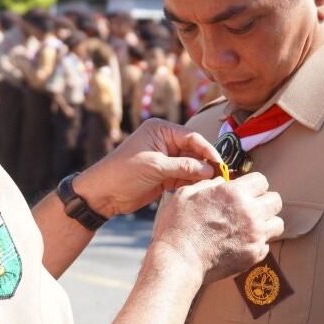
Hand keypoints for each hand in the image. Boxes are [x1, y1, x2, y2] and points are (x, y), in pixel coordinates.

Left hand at [72, 119, 220, 216]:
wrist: (103, 193)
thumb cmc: (124, 172)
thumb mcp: (155, 166)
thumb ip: (184, 167)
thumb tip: (210, 169)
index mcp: (161, 130)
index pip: (192, 137)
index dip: (207, 150)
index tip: (220, 164)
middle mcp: (165, 142)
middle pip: (194, 151)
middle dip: (205, 164)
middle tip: (220, 177)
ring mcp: (165, 159)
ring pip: (191, 166)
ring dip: (199, 176)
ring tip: (210, 186)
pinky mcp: (164, 175)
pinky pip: (184, 177)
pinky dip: (191, 183)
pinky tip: (197, 190)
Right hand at [150, 172, 283, 282]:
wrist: (179, 260)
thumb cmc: (178, 226)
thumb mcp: (186, 194)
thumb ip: (209, 185)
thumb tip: (221, 183)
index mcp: (234, 193)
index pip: (261, 180)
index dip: (252, 185)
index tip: (244, 191)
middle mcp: (251, 213)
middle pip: (275, 200)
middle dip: (263, 201)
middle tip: (250, 208)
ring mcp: (255, 236)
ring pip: (277, 223)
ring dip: (266, 222)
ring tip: (250, 226)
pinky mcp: (254, 255)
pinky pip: (266, 245)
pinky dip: (257, 243)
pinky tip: (241, 243)